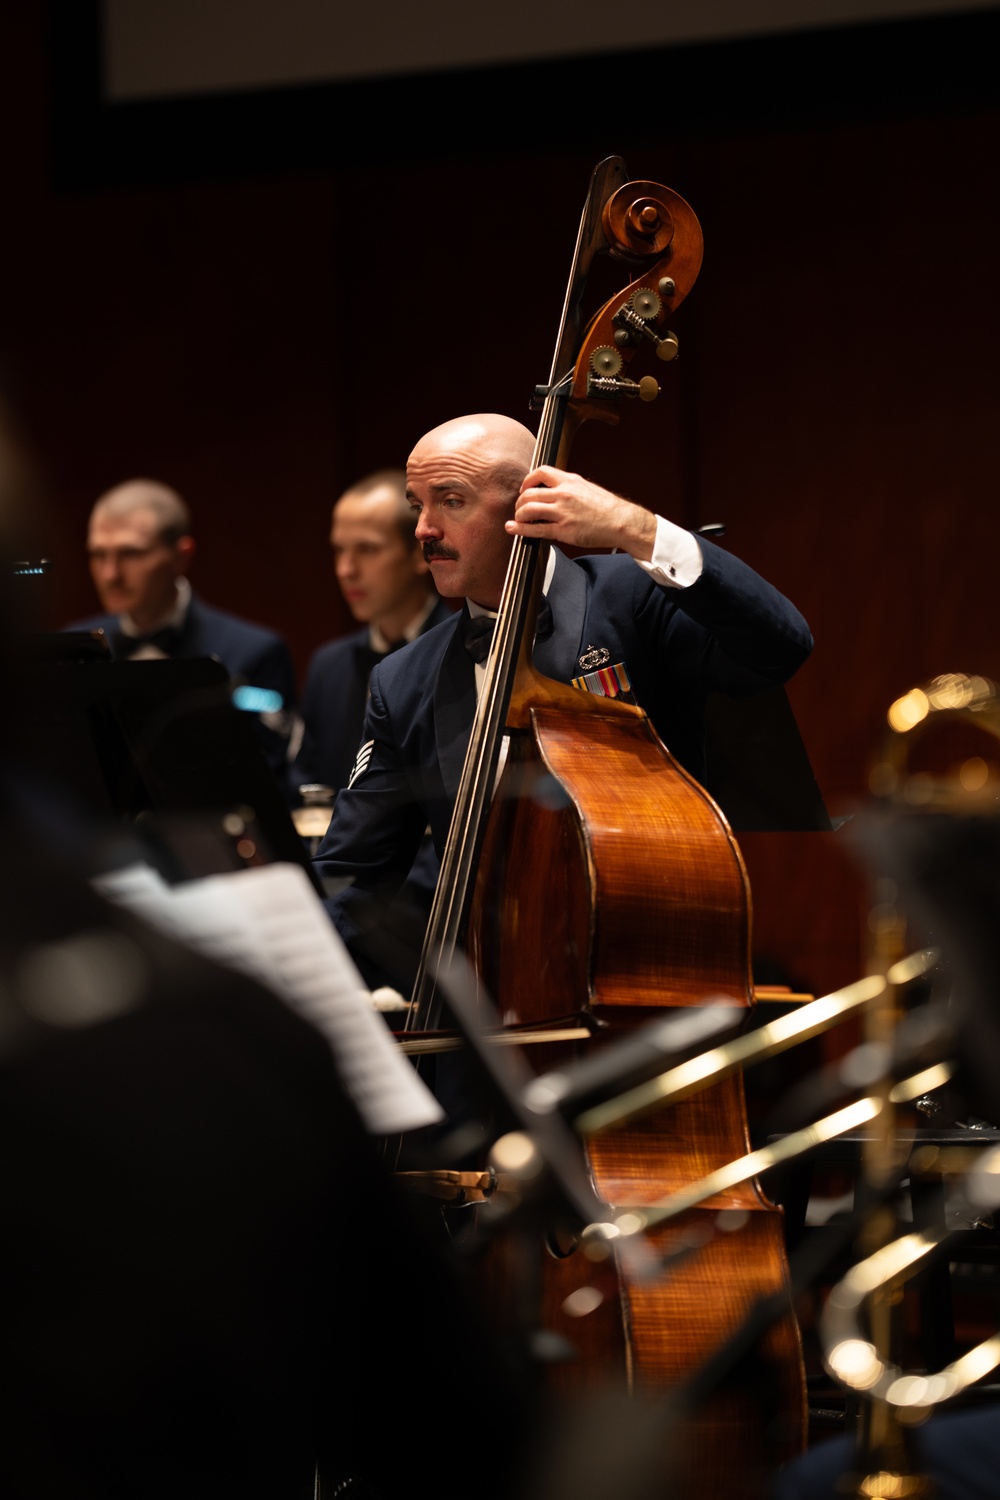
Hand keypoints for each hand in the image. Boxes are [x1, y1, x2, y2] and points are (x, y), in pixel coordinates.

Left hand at [506, 465, 657, 559]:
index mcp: (570, 481)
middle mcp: (564, 494)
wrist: (621, 522)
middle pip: (529, 493)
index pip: (541, 472)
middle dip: (520, 501)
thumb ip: (568, 487)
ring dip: (519, 514)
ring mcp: (563, 512)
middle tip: (520, 508)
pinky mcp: (563, 530)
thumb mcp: (586, 488)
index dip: (527, 480)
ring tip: (519, 519)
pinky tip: (512, 529)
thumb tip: (551, 491)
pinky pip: (535, 529)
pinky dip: (520, 529)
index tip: (524, 488)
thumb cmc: (606, 508)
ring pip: (528, 509)